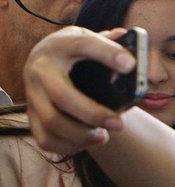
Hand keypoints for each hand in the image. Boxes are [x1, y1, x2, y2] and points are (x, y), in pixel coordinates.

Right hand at [25, 26, 135, 153]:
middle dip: (93, 114)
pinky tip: (86, 143)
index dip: (107, 53)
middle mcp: (41, 68)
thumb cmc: (74, 52)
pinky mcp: (31, 115)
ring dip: (82, 135)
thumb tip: (131, 42)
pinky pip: (44, 138)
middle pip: (63, 96)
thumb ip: (109, 43)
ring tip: (104, 136)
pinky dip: (67, 146)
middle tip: (120, 124)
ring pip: (52, 122)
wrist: (43, 60)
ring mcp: (32, 93)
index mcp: (61, 45)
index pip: (84, 45)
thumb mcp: (88, 39)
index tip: (130, 64)